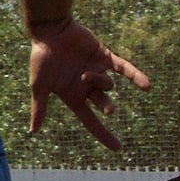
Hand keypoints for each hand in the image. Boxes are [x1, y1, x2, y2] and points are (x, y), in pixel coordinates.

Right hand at [28, 18, 149, 150]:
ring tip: (85, 74)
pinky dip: (135, 76)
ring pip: (108, 84)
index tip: (118, 148)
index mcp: (73, 96)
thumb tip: (32, 131)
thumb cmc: (41, 59)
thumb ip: (40, 108)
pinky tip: (147, 87)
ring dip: (99, 82)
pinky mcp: (104, 56)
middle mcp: (86, 86)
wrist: (49, 32)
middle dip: (106, 107)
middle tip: (109, 111)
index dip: (103, 134)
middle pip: (102, 103)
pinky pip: (124, 68)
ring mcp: (97, 71)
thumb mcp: (39, 86)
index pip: (91, 120)